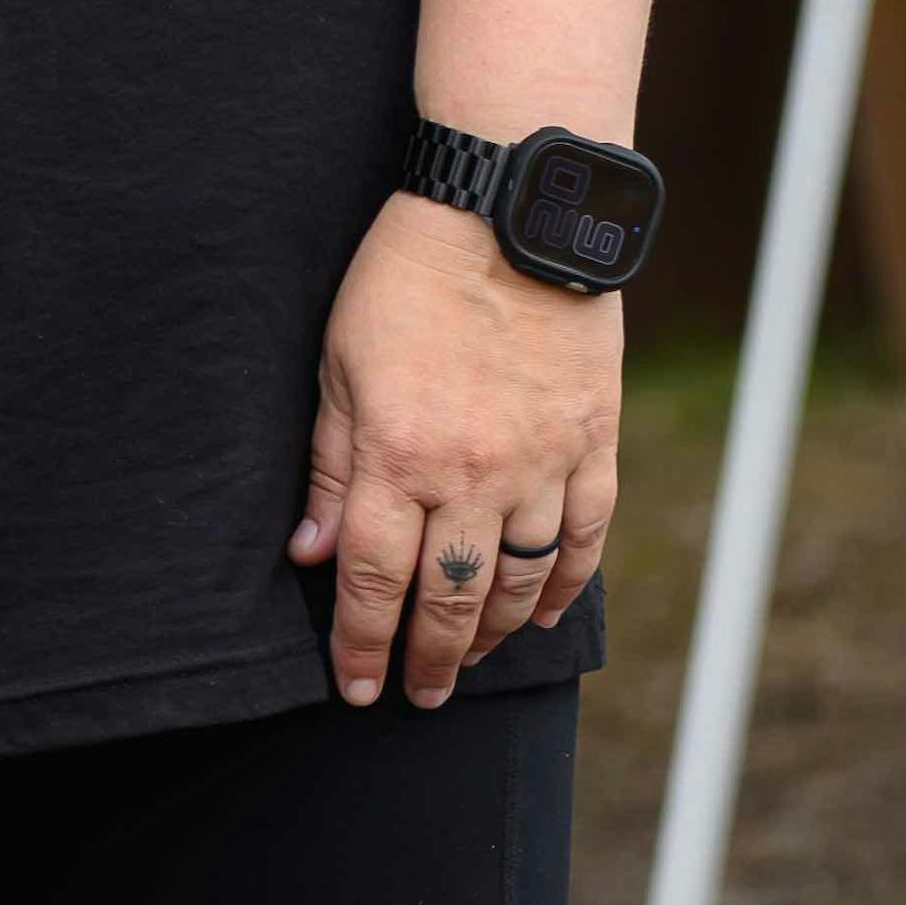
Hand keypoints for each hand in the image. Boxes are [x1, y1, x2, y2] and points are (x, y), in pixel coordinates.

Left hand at [294, 196, 618, 704]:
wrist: (511, 209)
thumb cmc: (408, 277)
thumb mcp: (341, 364)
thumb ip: (332, 465)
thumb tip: (312, 553)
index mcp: (399, 457)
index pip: (375, 581)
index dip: (364, 645)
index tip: (359, 688)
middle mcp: (472, 475)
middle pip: (450, 598)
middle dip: (429, 659)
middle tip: (419, 695)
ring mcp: (541, 463)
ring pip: (522, 580)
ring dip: (495, 632)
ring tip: (473, 658)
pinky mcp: (593, 442)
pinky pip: (585, 535)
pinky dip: (567, 583)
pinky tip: (547, 611)